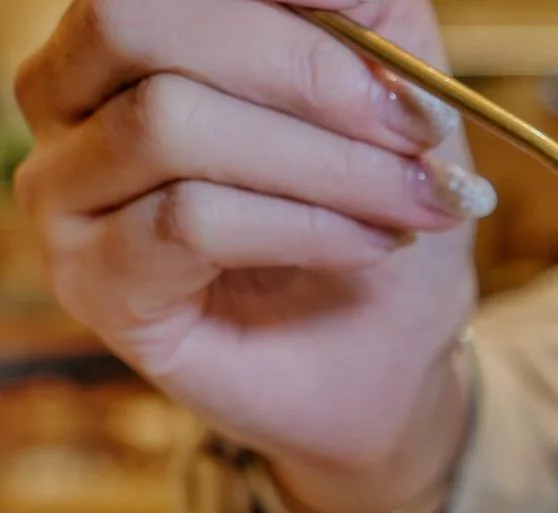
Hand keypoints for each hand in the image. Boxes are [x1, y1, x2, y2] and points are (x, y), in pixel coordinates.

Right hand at [12, 0, 493, 512]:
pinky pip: (189, 220)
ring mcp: (67, 188)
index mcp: (140, 30)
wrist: (387, 359)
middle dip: (305, 74)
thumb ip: (363, 22)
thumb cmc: (383, 217)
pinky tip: (371, 245)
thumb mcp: (396, 99)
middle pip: (141, 21)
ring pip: (169, 122)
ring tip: (412, 204)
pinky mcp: (93, 279)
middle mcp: (75, 94)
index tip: (400, 67)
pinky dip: (304, 228)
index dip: (296, 4)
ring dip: (326, 165)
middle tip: (416, 133)